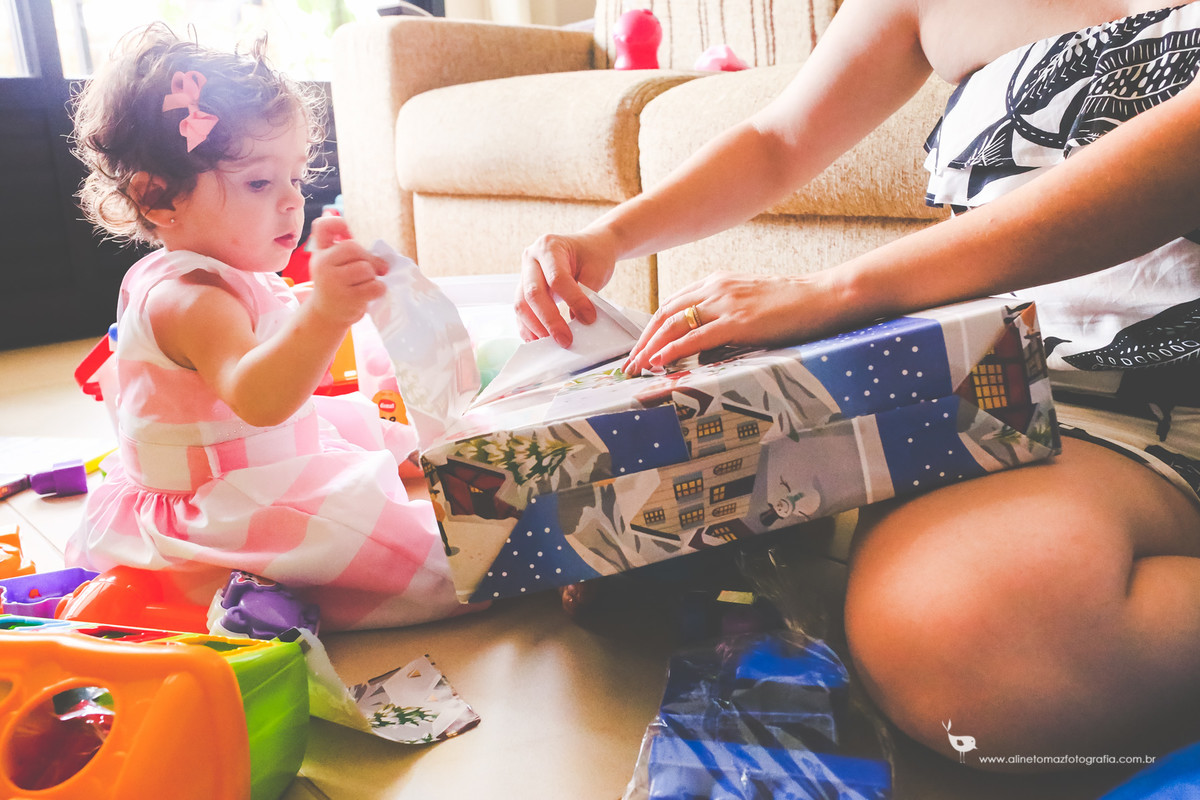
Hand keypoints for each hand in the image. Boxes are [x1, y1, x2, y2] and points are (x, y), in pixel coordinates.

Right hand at [306, 216, 388, 325]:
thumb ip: (339, 243)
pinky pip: (375, 286)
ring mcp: (333, 282)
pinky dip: (379, 289)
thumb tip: (337, 217)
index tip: (349, 235)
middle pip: (354, 248)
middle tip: (377, 269)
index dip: (339, 224)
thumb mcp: (331, 262)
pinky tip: (372, 293)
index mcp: (319, 253)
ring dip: (373, 276)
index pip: (323, 226)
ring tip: (367, 283)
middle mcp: (321, 265)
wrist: (327, 315)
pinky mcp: (348, 298)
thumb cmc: (335, 284)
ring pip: (366, 268)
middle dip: (369, 259)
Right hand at [516, 229, 618, 347]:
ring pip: (521, 304)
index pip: (557, 278)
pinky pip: (521, 311)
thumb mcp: (595, 269)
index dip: (573, 300)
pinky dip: (528, 328)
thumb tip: (577, 323)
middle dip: (549, 320)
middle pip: (533, 293)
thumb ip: (586, 293)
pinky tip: (538, 340)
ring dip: (535, 327)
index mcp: (549, 247)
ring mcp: (524, 274)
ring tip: (552, 343)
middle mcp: (531, 258)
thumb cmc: (592, 255)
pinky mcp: (523, 289)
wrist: (588, 247)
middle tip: (565, 340)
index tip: (588, 318)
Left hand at [623, 271, 842, 374]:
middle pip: (666, 313)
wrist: (823, 296)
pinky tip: (658, 362)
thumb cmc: (793, 304)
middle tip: (629, 363)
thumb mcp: (751, 302)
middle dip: (643, 340)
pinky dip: (673, 350)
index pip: (673, 304)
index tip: (641, 348)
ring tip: (636, 367)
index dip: (652, 327)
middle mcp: (716, 288)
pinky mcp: (737, 321)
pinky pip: (695, 337)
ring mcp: (725, 303)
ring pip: (674, 324)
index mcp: (718, 281)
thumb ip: (726, 314)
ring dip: (650, 348)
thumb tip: (707, 340)